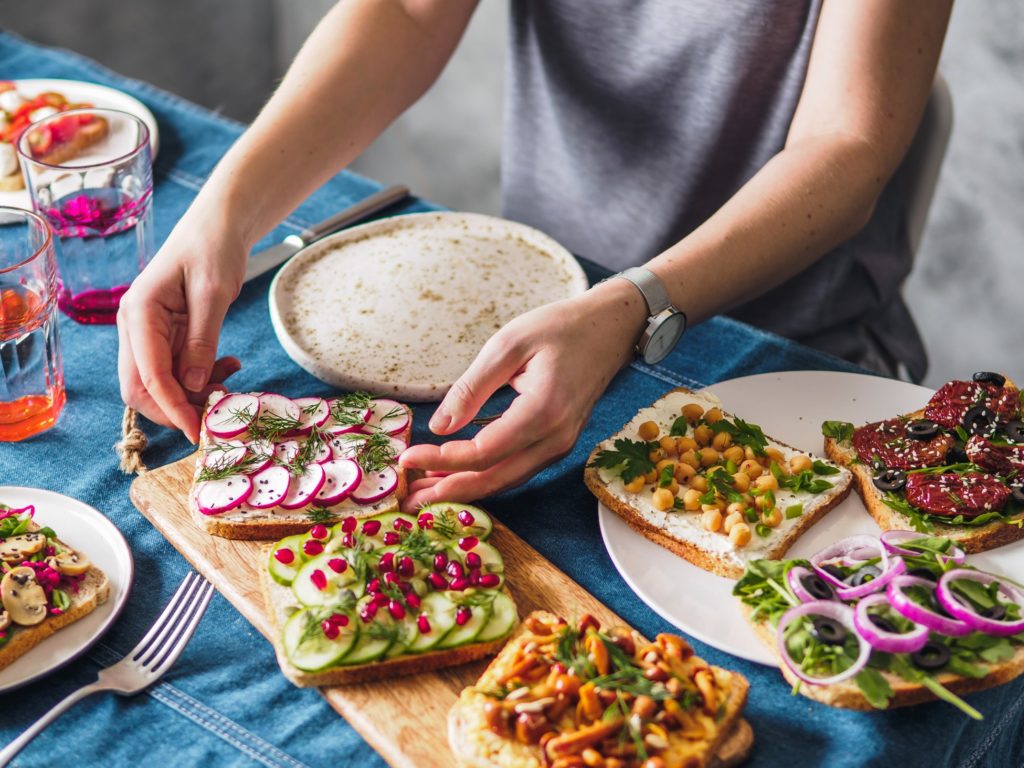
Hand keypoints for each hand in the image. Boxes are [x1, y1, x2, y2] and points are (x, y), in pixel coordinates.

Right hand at [116, 209, 247, 442]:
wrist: (217, 227)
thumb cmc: (213, 248)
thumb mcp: (213, 294)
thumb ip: (202, 341)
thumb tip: (194, 386)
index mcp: (138, 313)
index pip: (148, 376)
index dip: (173, 407)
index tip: (198, 431)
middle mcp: (135, 327)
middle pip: (141, 389)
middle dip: (176, 408)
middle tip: (217, 411)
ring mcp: (148, 334)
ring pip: (160, 385)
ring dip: (193, 394)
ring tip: (231, 377)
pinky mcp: (166, 337)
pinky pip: (177, 371)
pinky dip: (200, 379)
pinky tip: (228, 366)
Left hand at [398, 279, 645, 508]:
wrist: (611, 328)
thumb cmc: (560, 328)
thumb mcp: (508, 345)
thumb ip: (472, 388)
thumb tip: (439, 426)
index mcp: (544, 411)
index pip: (482, 452)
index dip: (441, 460)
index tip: (406, 458)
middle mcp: (556, 438)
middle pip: (494, 479)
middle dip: (447, 490)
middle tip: (407, 499)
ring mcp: (560, 445)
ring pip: (506, 480)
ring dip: (465, 488)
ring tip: (424, 491)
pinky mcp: (558, 444)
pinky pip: (517, 470)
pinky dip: (485, 476)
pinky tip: (458, 474)